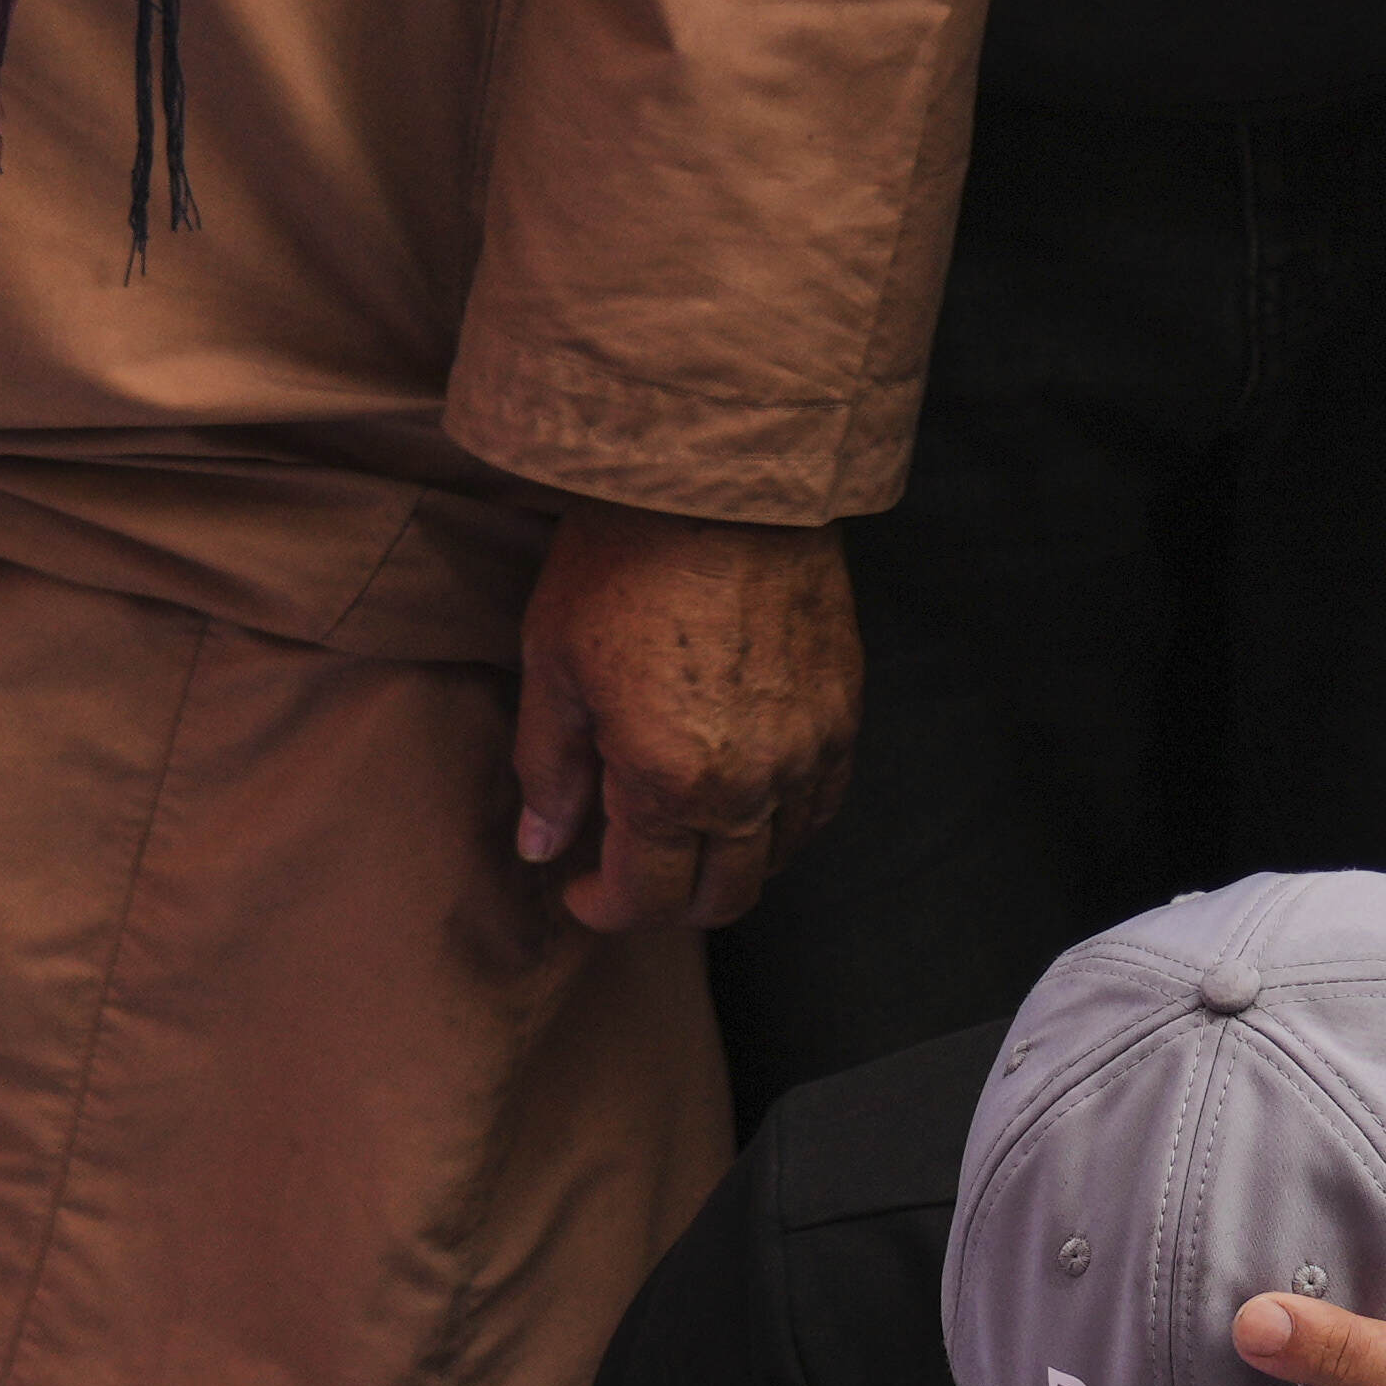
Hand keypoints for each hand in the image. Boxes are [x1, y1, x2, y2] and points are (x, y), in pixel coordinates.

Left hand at [517, 508, 860, 935]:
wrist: (722, 477)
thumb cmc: (623, 562)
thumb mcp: (556, 666)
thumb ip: (549, 770)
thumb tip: (539, 846)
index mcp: (669, 782)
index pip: (645, 898)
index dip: (603, 908)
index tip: (576, 888)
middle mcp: (751, 785)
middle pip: (721, 898)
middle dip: (666, 902)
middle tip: (629, 873)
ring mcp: (809, 752)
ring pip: (779, 858)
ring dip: (728, 864)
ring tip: (685, 830)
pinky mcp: (845, 713)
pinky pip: (821, 803)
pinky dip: (783, 821)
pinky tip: (746, 797)